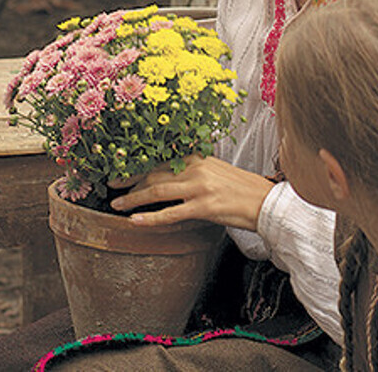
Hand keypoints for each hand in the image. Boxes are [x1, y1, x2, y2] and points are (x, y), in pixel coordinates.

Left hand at [109, 155, 274, 230]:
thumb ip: (194, 172)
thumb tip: (172, 179)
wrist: (265, 201)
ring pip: (158, 191)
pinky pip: (171, 213)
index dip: (139, 166)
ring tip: (116, 205)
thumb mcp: (216, 171)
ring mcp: (199, 188)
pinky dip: (150, 218)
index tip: (122, 171)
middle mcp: (196, 169)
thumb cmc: (242, 189)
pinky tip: (135, 220)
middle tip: (111, 186)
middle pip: (155, 174)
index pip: (161, 160)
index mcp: (198, 158)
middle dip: (130, 181)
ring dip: (133, 198)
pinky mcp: (204, 207)